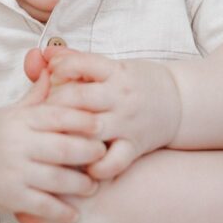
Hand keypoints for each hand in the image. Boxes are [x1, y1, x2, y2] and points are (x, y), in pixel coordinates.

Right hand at [0, 70, 105, 222]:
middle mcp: (16, 144)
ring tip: (93, 185)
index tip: (102, 124)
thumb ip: (40, 95)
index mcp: (20, 120)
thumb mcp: (14, 112)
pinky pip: (42, 205)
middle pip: (63, 148)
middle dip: (89, 151)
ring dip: (81, 184)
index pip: (57, 116)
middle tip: (104, 154)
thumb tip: (58, 66)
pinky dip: (61, 212)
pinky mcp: (10, 197)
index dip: (83, 119)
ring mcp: (13, 172)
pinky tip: (75, 214)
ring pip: (56, 179)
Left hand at [43, 50, 181, 179]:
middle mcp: (121, 96)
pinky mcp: (134, 146)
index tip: (52, 79)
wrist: (180, 102)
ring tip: (54, 138)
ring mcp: (128, 122)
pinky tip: (82, 165)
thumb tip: (44, 54)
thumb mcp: (111, 67)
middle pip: (78, 97)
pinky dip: (96, 167)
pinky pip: (113, 161)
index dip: (58, 70)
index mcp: (115, 71)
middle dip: (53, 104)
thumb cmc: (136, 83)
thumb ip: (76, 60)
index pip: (79, 64)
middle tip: (43, 112)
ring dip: (68, 135)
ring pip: (90, 129)